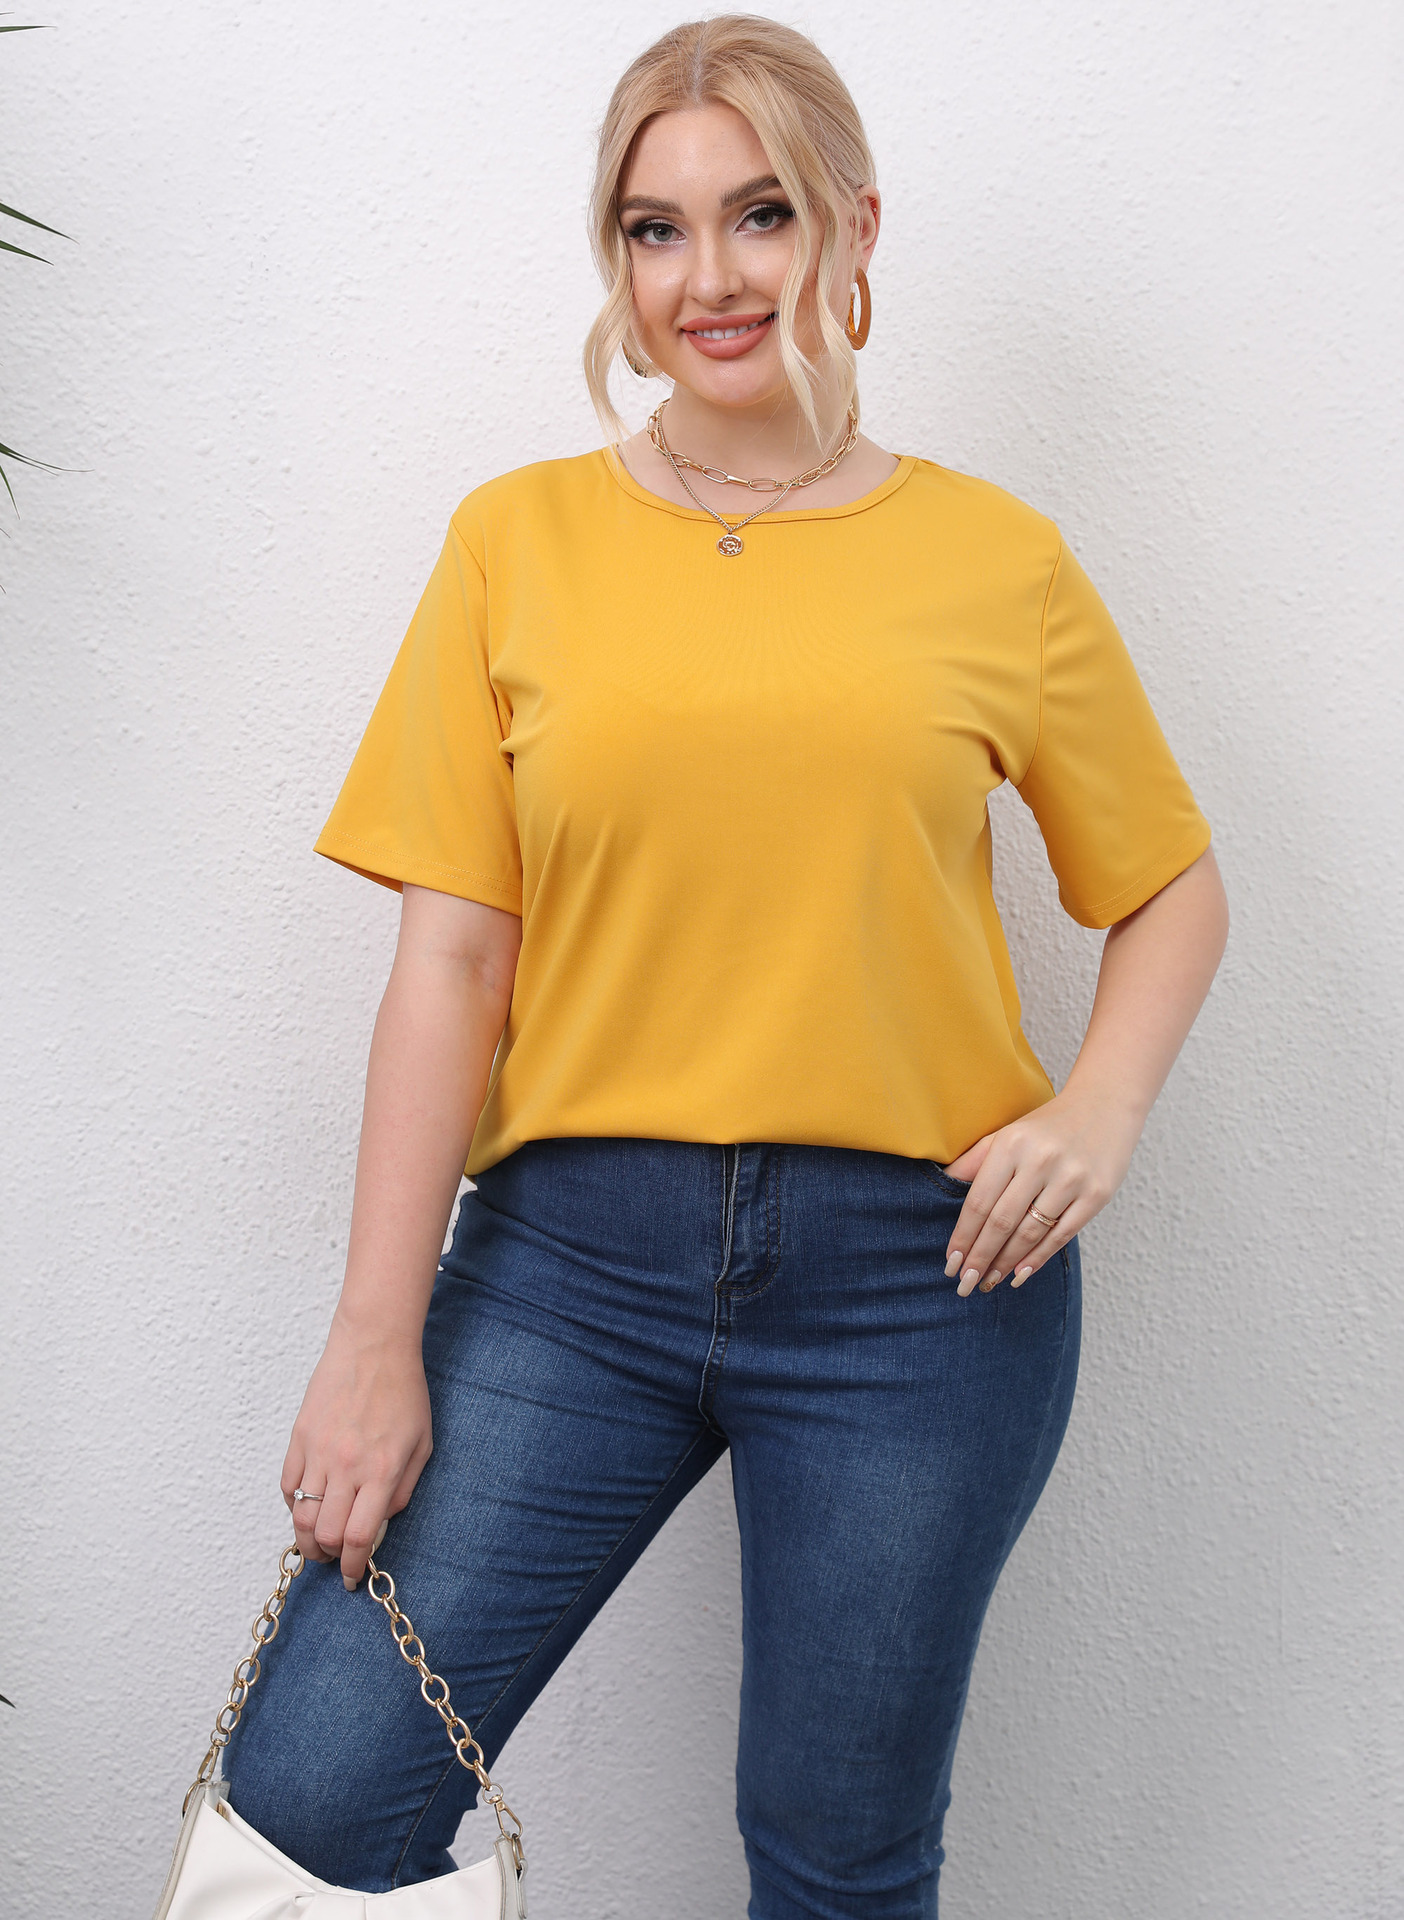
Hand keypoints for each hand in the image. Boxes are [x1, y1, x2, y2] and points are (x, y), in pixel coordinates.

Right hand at [280, 1314, 432, 1589]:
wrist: (374, 1346)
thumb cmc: (404, 1392)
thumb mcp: (422, 1444)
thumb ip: (402, 1490)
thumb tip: (380, 1523)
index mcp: (381, 1471)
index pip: (360, 1538)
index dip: (355, 1566)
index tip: (354, 1576)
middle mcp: (347, 1466)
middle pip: (325, 1536)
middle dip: (329, 1558)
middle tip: (336, 1559)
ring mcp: (318, 1452)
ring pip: (300, 1516)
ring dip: (307, 1539)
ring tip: (317, 1542)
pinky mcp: (299, 1437)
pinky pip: (286, 1487)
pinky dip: (293, 1506)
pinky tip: (307, 1506)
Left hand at [941, 1086, 1141, 1296]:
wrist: (1105, 1105)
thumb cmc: (1047, 1126)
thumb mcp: (1007, 1135)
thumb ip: (975, 1162)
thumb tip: (940, 1184)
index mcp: (1012, 1145)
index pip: (979, 1201)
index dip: (963, 1236)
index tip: (950, 1262)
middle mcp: (1040, 1161)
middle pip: (1001, 1221)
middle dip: (979, 1256)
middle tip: (964, 1283)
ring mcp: (1071, 1178)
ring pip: (1030, 1233)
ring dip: (1006, 1263)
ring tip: (988, 1280)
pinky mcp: (1096, 1194)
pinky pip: (1062, 1235)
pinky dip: (1038, 1258)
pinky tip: (1020, 1274)